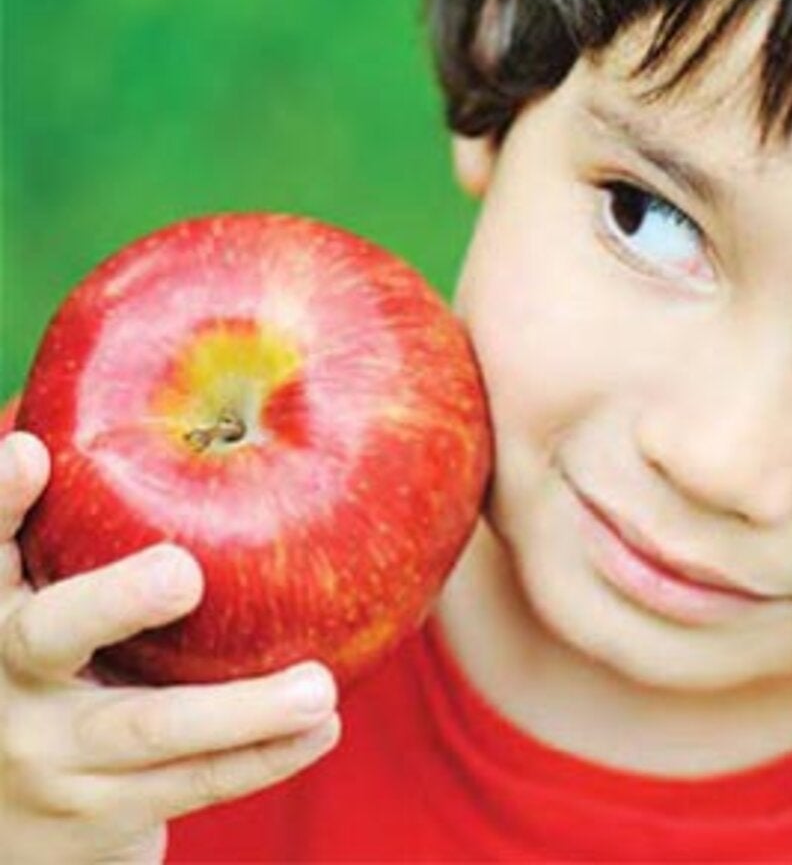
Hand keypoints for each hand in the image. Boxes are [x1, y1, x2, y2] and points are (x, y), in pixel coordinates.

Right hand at [0, 431, 341, 862]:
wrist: (18, 821)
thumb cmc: (62, 667)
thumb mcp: (49, 597)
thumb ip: (85, 532)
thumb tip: (205, 410)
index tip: (28, 450)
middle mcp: (4, 677)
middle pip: (49, 634)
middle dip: (113, 601)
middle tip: (181, 572)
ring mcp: (48, 756)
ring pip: (145, 730)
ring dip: (239, 711)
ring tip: (317, 689)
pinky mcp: (100, 814)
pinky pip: (193, 784)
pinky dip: (264, 757)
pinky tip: (321, 729)